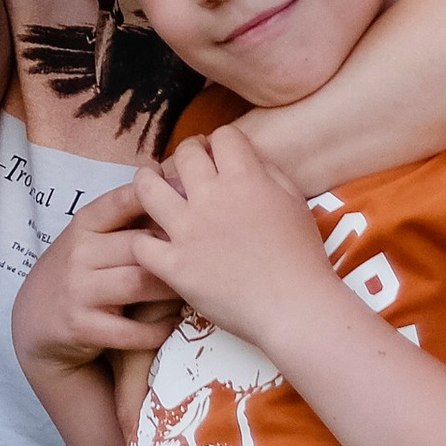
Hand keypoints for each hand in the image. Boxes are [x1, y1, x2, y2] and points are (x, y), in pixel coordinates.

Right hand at [13, 184, 179, 381]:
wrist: (36, 320)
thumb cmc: (80, 271)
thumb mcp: (92, 238)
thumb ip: (126, 217)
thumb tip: (172, 178)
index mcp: (84, 224)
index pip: (120, 201)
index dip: (155, 198)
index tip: (188, 200)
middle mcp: (78, 252)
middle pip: (139, 246)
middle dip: (175, 252)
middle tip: (208, 258)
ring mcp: (78, 290)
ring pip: (137, 284)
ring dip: (171, 290)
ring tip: (194, 291)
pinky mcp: (81, 326)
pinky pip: (130, 330)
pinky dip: (157, 329)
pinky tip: (172, 324)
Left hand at [133, 122, 339, 356]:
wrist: (295, 309)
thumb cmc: (303, 258)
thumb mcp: (295, 202)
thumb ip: (270, 173)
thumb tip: (248, 157)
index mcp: (244, 179)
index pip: (223, 136)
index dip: (222, 141)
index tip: (221, 152)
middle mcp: (211, 198)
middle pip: (184, 154)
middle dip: (188, 152)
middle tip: (190, 163)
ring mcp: (188, 232)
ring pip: (146, 189)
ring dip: (146, 181)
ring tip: (149, 182)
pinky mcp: (176, 266)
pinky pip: (142, 244)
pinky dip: (143, 241)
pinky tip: (151, 240)